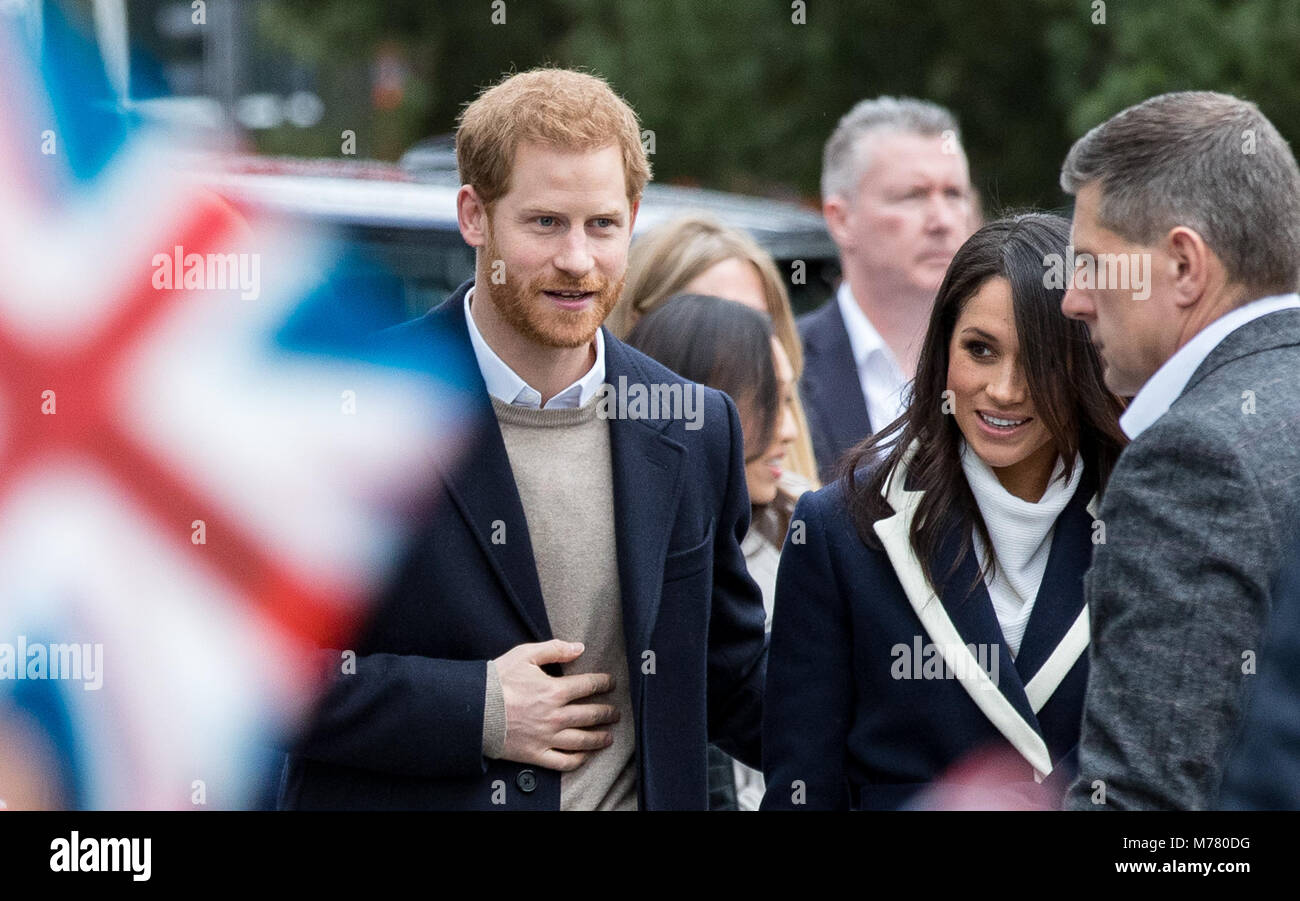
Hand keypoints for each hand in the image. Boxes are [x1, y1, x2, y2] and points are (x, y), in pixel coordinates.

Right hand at [493, 639, 619, 770]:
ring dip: (599, 738)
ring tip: (608, 736)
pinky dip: (578, 760)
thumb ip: (554, 650)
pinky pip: (563, 762)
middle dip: (607, 713)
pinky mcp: (536, 754)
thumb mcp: (524, 655)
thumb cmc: (497, 681)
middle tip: (616, 712)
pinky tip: (584, 756)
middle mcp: (556, 716)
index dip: (604, 683)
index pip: (589, 686)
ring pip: (582, 740)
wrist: (473, 710)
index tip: (611, 683)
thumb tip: (579, 648)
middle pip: (591, 715)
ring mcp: (547, 737)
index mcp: (555, 691)